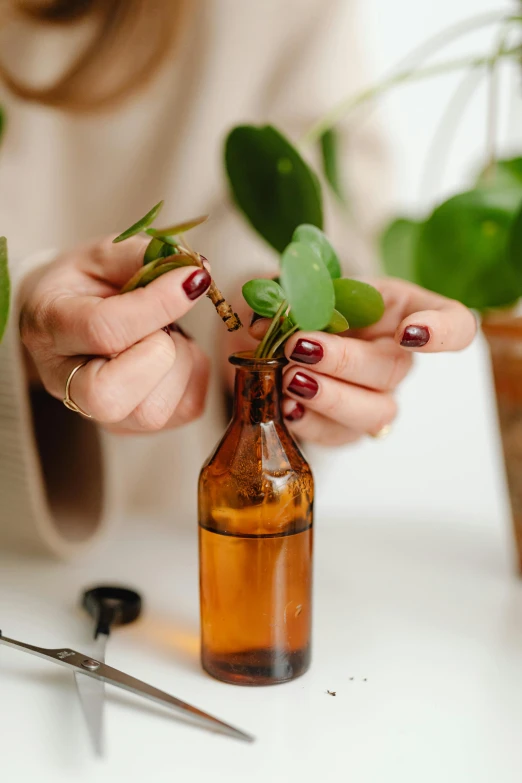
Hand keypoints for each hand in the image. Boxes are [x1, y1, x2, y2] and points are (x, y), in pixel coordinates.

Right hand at [20, 236, 210, 432]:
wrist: (69, 317)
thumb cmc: (85, 286)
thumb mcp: (103, 255)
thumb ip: (143, 257)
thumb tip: (196, 272)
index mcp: (50, 327)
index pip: (103, 330)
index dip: (158, 305)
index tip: (193, 279)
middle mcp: (64, 380)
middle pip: (110, 395)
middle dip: (158, 353)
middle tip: (164, 325)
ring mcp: (97, 413)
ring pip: (153, 411)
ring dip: (181, 364)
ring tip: (168, 336)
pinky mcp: (131, 426)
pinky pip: (185, 410)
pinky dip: (194, 377)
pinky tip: (175, 355)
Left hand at [250, 278, 476, 445]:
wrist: (279, 337)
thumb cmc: (307, 304)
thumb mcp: (303, 286)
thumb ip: (289, 294)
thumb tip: (264, 318)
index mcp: (404, 310)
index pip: (456, 326)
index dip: (444, 332)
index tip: (410, 332)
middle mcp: (398, 358)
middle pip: (395, 370)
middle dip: (345, 361)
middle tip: (301, 348)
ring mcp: (377, 397)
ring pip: (374, 412)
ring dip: (330, 397)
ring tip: (289, 378)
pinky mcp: (348, 429)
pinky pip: (339, 436)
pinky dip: (310, 423)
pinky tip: (285, 406)